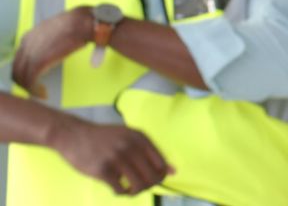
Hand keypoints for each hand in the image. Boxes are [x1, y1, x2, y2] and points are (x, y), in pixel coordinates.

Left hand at [13, 6, 93, 97]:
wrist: (82, 23)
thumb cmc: (76, 25)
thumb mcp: (58, 32)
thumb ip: (53, 41)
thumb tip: (57, 49)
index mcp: (30, 37)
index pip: (19, 58)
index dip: (25, 70)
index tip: (36, 78)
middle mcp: (25, 44)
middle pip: (17, 69)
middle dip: (25, 81)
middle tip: (37, 89)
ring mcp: (30, 53)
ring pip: (20, 76)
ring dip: (29, 88)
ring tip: (41, 93)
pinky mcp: (38, 62)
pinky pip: (30, 80)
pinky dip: (34, 90)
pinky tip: (43, 94)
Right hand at [47, 115, 172, 194]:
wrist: (73, 134)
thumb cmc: (104, 138)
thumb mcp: (129, 138)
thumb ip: (151, 153)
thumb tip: (173, 172)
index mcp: (140, 138)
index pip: (161, 164)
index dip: (160, 176)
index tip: (151, 179)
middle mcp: (131, 147)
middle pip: (153, 176)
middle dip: (149, 186)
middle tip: (139, 186)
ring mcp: (117, 158)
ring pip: (139, 185)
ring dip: (136, 191)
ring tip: (130, 189)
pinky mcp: (102, 170)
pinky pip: (120, 190)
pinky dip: (122, 193)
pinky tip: (117, 188)